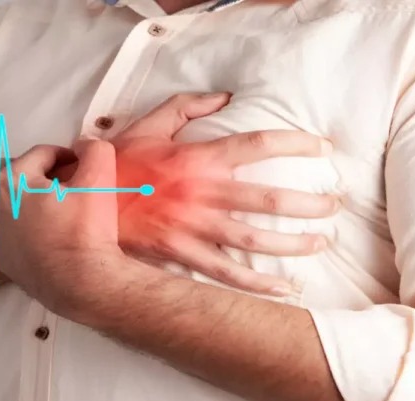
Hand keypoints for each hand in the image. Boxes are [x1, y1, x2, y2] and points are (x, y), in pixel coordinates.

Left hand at [0, 140, 121, 314]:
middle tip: (58, 180)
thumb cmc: (87, 231)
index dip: (65, 156)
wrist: (80, 280)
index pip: (41, 154)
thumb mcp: (99, 180)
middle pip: (6, 171)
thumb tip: (85, 145)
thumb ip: (94, 151)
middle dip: (29, 169)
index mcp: (14, 178)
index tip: (81, 165)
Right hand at [53, 94, 338, 293]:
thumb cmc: (115, 166)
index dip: (294, 144)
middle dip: (308, 203)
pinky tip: (283, 289)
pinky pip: (225, 275)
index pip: (256, 146)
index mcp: (194, 158)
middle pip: (266, 199)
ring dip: (293, 243)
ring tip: (322, 243)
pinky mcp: (180, 255)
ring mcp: (191, 228)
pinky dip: (256, 285)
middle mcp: (200, 194)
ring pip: (252, 240)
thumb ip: (185, 107)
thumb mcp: (146, 126)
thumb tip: (225, 97)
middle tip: (335, 204)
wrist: (79, 207)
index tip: (323, 147)